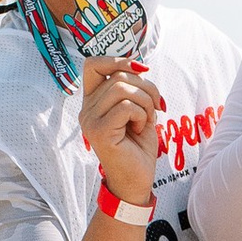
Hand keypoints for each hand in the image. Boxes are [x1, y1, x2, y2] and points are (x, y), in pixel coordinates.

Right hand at [80, 59, 164, 208]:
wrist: (136, 180)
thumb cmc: (138, 146)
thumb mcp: (138, 109)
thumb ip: (132, 87)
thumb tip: (139, 65)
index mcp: (93, 101)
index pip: (93, 64)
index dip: (118, 60)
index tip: (142, 70)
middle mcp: (86, 109)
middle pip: (117, 75)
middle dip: (146, 87)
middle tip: (155, 108)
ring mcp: (90, 120)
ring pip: (122, 88)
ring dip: (145, 102)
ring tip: (147, 119)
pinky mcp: (99, 132)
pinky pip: (127, 107)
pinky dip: (142, 115)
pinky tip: (140, 129)